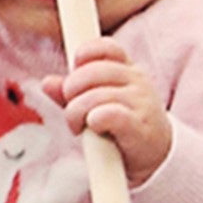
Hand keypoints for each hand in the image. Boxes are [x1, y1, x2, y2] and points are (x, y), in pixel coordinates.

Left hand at [59, 38, 172, 178]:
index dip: (84, 55)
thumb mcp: (94, 103)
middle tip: (72, 109)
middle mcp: (138, 81)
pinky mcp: (140, 126)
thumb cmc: (121, 125)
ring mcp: (141, 102)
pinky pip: (108, 114)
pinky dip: (94, 120)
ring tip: (79, 126)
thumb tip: (47, 82)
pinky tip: (94, 127)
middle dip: (71, 90)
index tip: (75, 71)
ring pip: (95, 96)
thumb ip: (71, 93)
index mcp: (128, 69)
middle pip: (93, 71)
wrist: (155, 155)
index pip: (106, 47)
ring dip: (76, 113)